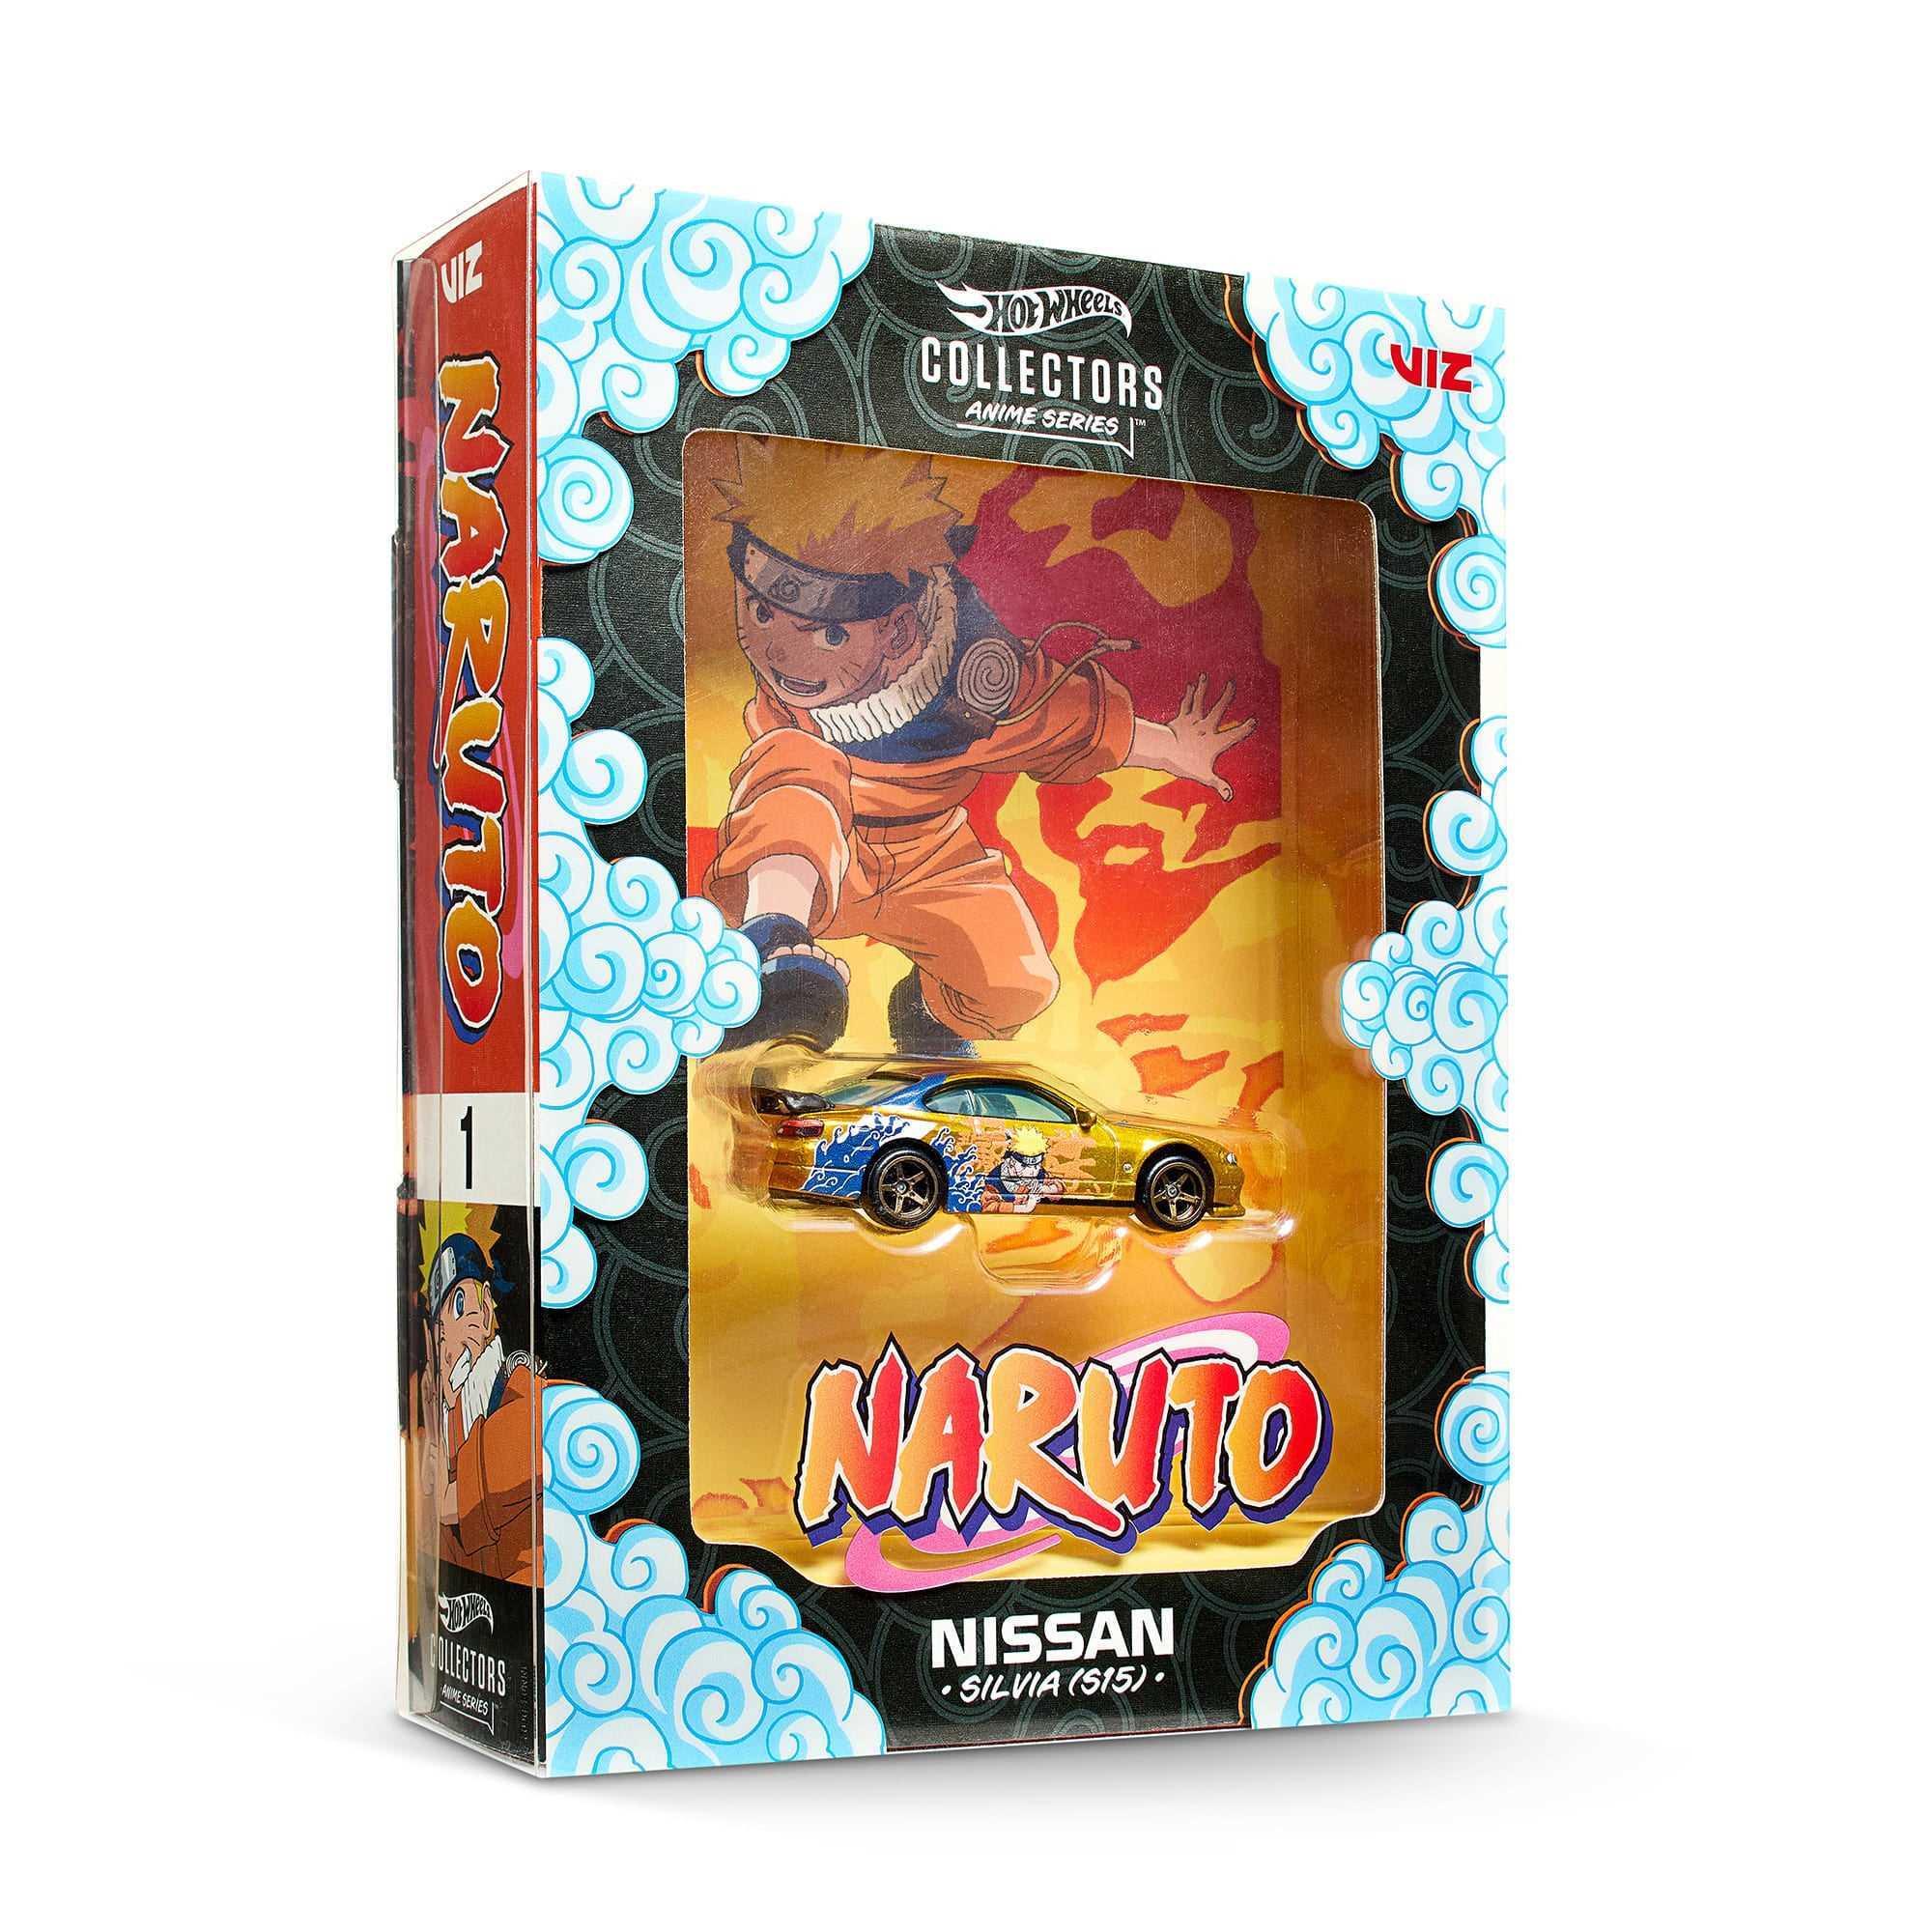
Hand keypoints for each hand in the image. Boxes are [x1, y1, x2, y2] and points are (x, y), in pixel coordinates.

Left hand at [1160, 676, 1255, 800]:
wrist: (1165, 751)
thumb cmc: (1185, 765)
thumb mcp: (1204, 777)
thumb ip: (1218, 785)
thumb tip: (1229, 797)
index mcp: (1214, 741)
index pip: (1234, 734)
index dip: (1245, 728)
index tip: (1253, 720)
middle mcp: (1206, 727)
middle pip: (1218, 709)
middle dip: (1226, 695)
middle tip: (1232, 683)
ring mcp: (1192, 721)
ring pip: (1200, 701)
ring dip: (1203, 689)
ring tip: (1204, 676)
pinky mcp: (1180, 719)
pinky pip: (1185, 704)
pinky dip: (1188, 695)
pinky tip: (1191, 685)